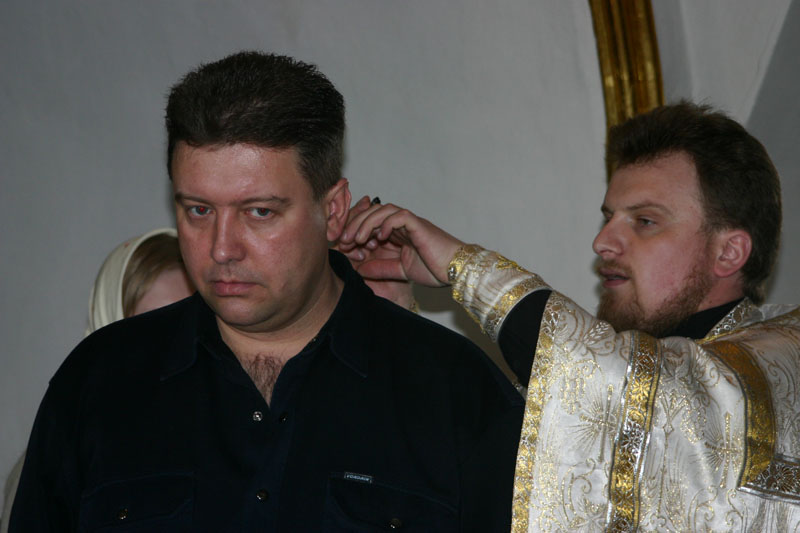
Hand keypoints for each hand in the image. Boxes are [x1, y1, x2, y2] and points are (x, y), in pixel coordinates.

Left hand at [336, 196, 464, 287]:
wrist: (457, 271)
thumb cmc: (436, 270)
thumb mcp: (400, 272)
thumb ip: (381, 269)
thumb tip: (360, 270)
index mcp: (397, 234)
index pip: (370, 223)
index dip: (354, 231)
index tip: (343, 245)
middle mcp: (402, 225)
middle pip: (372, 212)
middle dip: (355, 224)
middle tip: (343, 240)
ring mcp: (410, 223)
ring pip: (382, 210)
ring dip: (366, 222)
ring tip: (357, 239)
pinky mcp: (418, 224)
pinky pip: (398, 216)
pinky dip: (386, 223)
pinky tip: (379, 237)